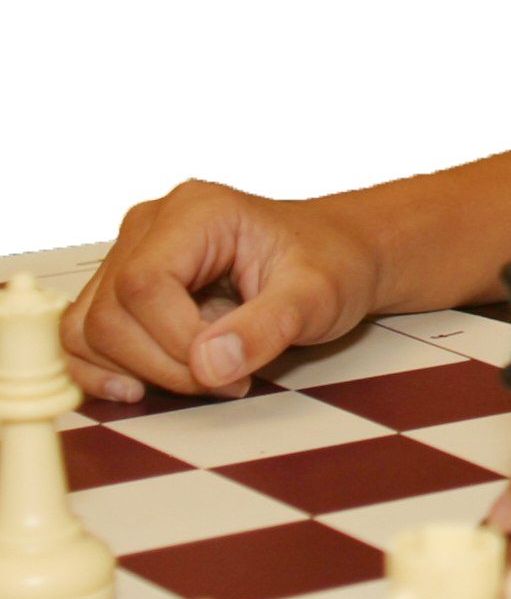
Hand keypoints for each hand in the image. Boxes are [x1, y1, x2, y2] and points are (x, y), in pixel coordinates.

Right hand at [64, 179, 385, 402]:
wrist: (339, 256)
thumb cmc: (331, 263)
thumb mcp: (318, 295)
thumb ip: (268, 327)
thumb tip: (209, 364)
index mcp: (197, 212)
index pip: (144, 285)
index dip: (174, 343)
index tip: (225, 370)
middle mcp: (152, 227)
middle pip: (109, 314)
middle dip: (162, 365)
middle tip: (225, 379)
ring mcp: (132, 256)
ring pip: (86, 330)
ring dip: (135, 372)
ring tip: (202, 376)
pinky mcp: (124, 289)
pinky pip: (85, 336)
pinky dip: (105, 370)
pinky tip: (145, 386)